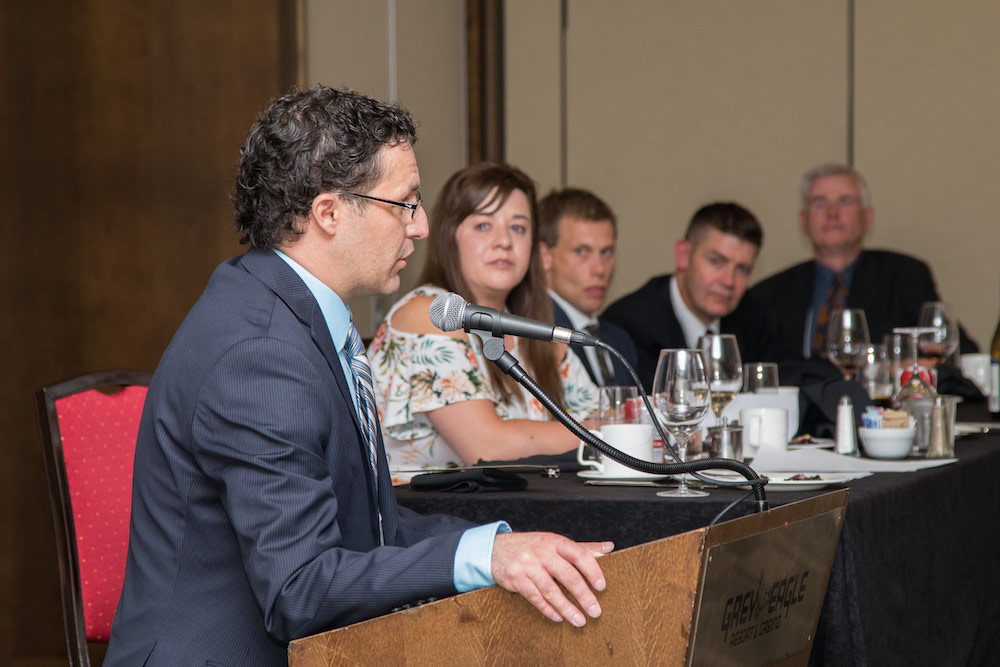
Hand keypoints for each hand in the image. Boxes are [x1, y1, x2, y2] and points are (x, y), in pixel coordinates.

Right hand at [491, 532, 613, 626]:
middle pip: (567, 575)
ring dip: (567, 608)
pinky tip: (558, 617)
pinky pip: (535, 597)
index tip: (602, 586)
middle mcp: (542, 551)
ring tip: (580, 621)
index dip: (592, 570)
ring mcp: (527, 565)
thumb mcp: (556, 543)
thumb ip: (582, 547)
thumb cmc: (533, 546)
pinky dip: (548, 609)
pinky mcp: (515, 578)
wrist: (496, 548)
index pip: (579, 554)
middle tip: (595, 611)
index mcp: (555, 541)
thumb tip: (609, 548)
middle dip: (583, 595)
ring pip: (551, 590)